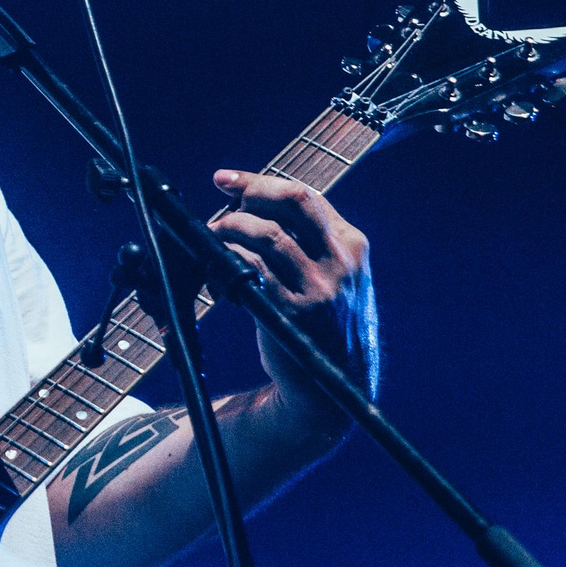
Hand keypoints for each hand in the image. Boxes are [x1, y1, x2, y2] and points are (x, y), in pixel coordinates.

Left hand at [208, 169, 377, 426]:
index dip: (259, 182)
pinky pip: (249, 270)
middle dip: (248, 193)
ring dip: (228, 229)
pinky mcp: (291, 310)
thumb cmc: (326, 326)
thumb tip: (253, 204)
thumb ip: (311, 242)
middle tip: (220, 204)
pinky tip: (215, 275)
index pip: (305, 196)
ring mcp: (317, 286)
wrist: (334, 386)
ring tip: (213, 240)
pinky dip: (224, 264)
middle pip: (291, 202)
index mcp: (352, 245)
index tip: (226, 180)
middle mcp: (341, 261)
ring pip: (265, 233)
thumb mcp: (338, 278)